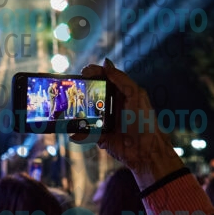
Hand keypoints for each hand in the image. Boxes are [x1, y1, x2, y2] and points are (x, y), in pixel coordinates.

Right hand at [70, 59, 183, 189]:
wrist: (145, 151)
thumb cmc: (144, 122)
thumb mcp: (135, 95)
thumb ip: (121, 79)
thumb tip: (106, 63)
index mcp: (122, 95)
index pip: (106, 79)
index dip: (95, 73)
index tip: (84, 71)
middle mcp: (113, 106)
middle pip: (93, 94)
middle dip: (82, 89)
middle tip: (73, 85)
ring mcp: (105, 121)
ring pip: (87, 111)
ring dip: (77, 108)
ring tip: (68, 103)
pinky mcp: (100, 136)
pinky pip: (85, 131)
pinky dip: (77, 130)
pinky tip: (71, 126)